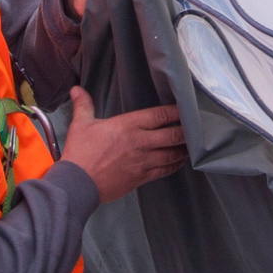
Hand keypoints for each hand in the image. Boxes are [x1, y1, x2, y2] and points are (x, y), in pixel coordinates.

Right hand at [59, 86, 186, 202]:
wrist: (77, 183)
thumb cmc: (79, 153)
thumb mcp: (81, 125)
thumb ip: (84, 105)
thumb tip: (76, 89)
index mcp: (128, 125)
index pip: (159, 115)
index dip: (176, 112)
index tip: (186, 109)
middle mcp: (140, 142)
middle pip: (173, 134)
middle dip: (187, 131)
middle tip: (197, 128)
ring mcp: (143, 161)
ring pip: (172, 154)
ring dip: (184, 149)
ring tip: (192, 145)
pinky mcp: (141, 177)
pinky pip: (165, 170)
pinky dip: (175, 165)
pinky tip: (179, 162)